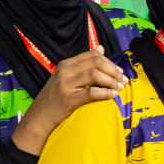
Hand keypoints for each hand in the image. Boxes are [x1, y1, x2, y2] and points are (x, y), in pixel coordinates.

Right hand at [12, 49, 127, 153]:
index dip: (110, 62)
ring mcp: (66, 84)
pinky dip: (106, 93)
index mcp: (66, 64)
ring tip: (120, 88)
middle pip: (96, 63)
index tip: (119, 71)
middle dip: (114, 71)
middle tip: (123, 80)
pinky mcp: (69, 99)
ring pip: (95, 75)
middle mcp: (65, 71)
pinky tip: (113, 95)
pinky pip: (92, 92)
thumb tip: (100, 48)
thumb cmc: (56, 96)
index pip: (93, 55)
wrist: (40, 116)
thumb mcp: (67, 76)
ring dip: (112, 81)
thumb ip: (84, 63)